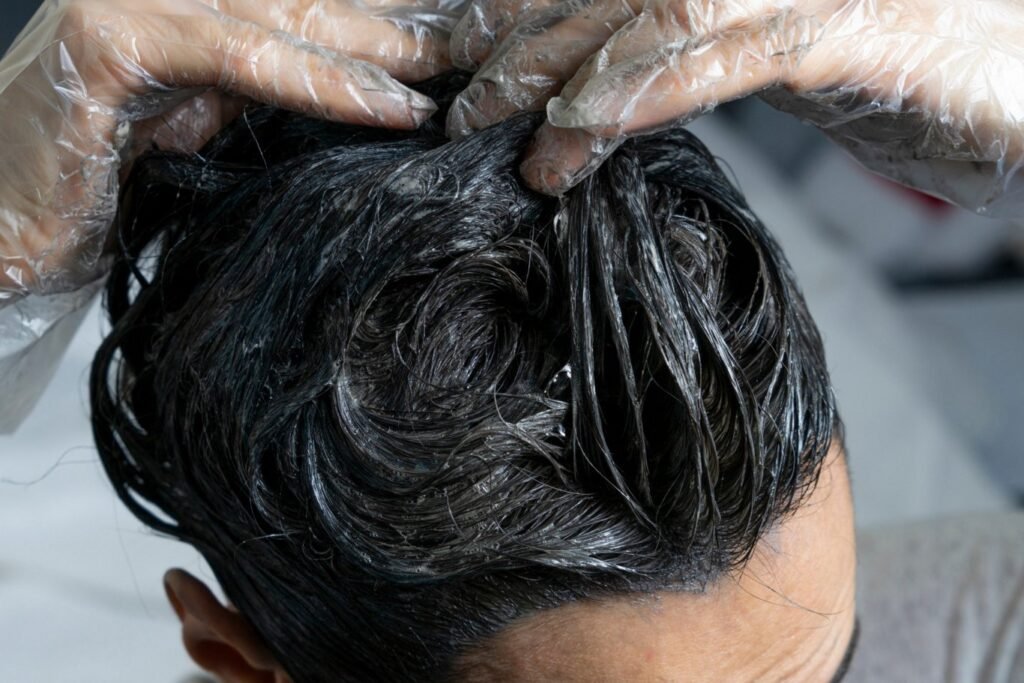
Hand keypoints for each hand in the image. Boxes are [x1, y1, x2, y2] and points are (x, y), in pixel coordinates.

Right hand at [0, 0, 460, 296]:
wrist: (4, 223)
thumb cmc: (104, 183)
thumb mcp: (207, 122)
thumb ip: (269, 90)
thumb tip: (366, 94)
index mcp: (197, 8)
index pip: (311, 3)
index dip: (389, 19)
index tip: (464, 37)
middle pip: (313, 0)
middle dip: (404, 26)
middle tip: (485, 41)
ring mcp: (139, 0)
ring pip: (287, 16)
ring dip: (381, 51)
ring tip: (456, 76)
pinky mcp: (113, 37)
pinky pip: (241, 56)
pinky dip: (319, 82)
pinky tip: (386, 104)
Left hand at [449, 0, 1023, 214]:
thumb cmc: (915, 68)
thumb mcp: (788, 57)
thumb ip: (706, 55)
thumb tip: (617, 90)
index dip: (519, 15)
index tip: (454, 66)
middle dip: (513, 43)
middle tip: (450, 108)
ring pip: (649, 10)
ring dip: (560, 71)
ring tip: (495, 133)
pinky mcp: (851, 21)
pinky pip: (726, 48)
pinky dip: (644, 87)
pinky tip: (582, 130)